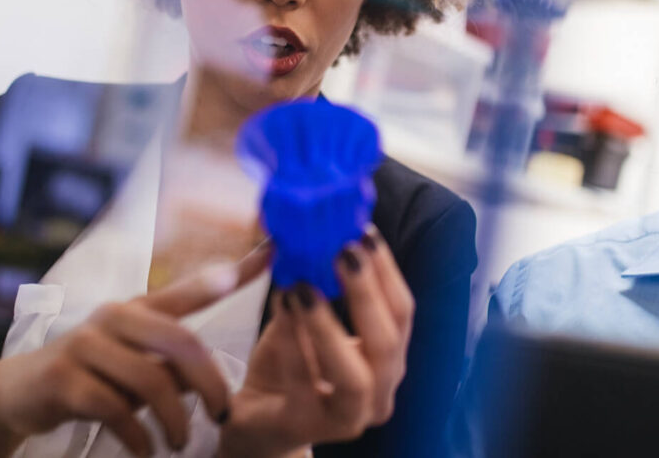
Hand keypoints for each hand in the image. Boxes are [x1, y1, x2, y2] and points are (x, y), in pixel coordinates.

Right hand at [0, 245, 271, 457]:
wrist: (18, 392)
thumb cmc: (93, 374)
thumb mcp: (137, 361)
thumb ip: (174, 363)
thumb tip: (216, 382)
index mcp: (140, 307)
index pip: (194, 288)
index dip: (236, 271)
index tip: (274, 252)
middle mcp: (115, 317)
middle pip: (181, 342)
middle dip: (210, 383)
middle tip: (222, 414)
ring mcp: (86, 346)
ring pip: (151, 380)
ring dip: (174, 419)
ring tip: (180, 441)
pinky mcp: (63, 380)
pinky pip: (116, 409)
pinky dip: (138, 436)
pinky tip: (146, 450)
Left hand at [219, 226, 414, 457]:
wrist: (256, 421)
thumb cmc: (289, 366)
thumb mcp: (306, 319)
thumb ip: (316, 285)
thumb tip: (313, 231)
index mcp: (387, 361)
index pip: (402, 313)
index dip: (387, 272)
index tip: (365, 233)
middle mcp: (378, 393)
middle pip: (389, 342)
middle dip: (367, 292)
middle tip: (343, 252)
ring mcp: (346, 418)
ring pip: (355, 377)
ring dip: (329, 326)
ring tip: (304, 286)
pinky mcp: (306, 428)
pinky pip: (303, 385)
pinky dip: (293, 342)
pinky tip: (282, 306)